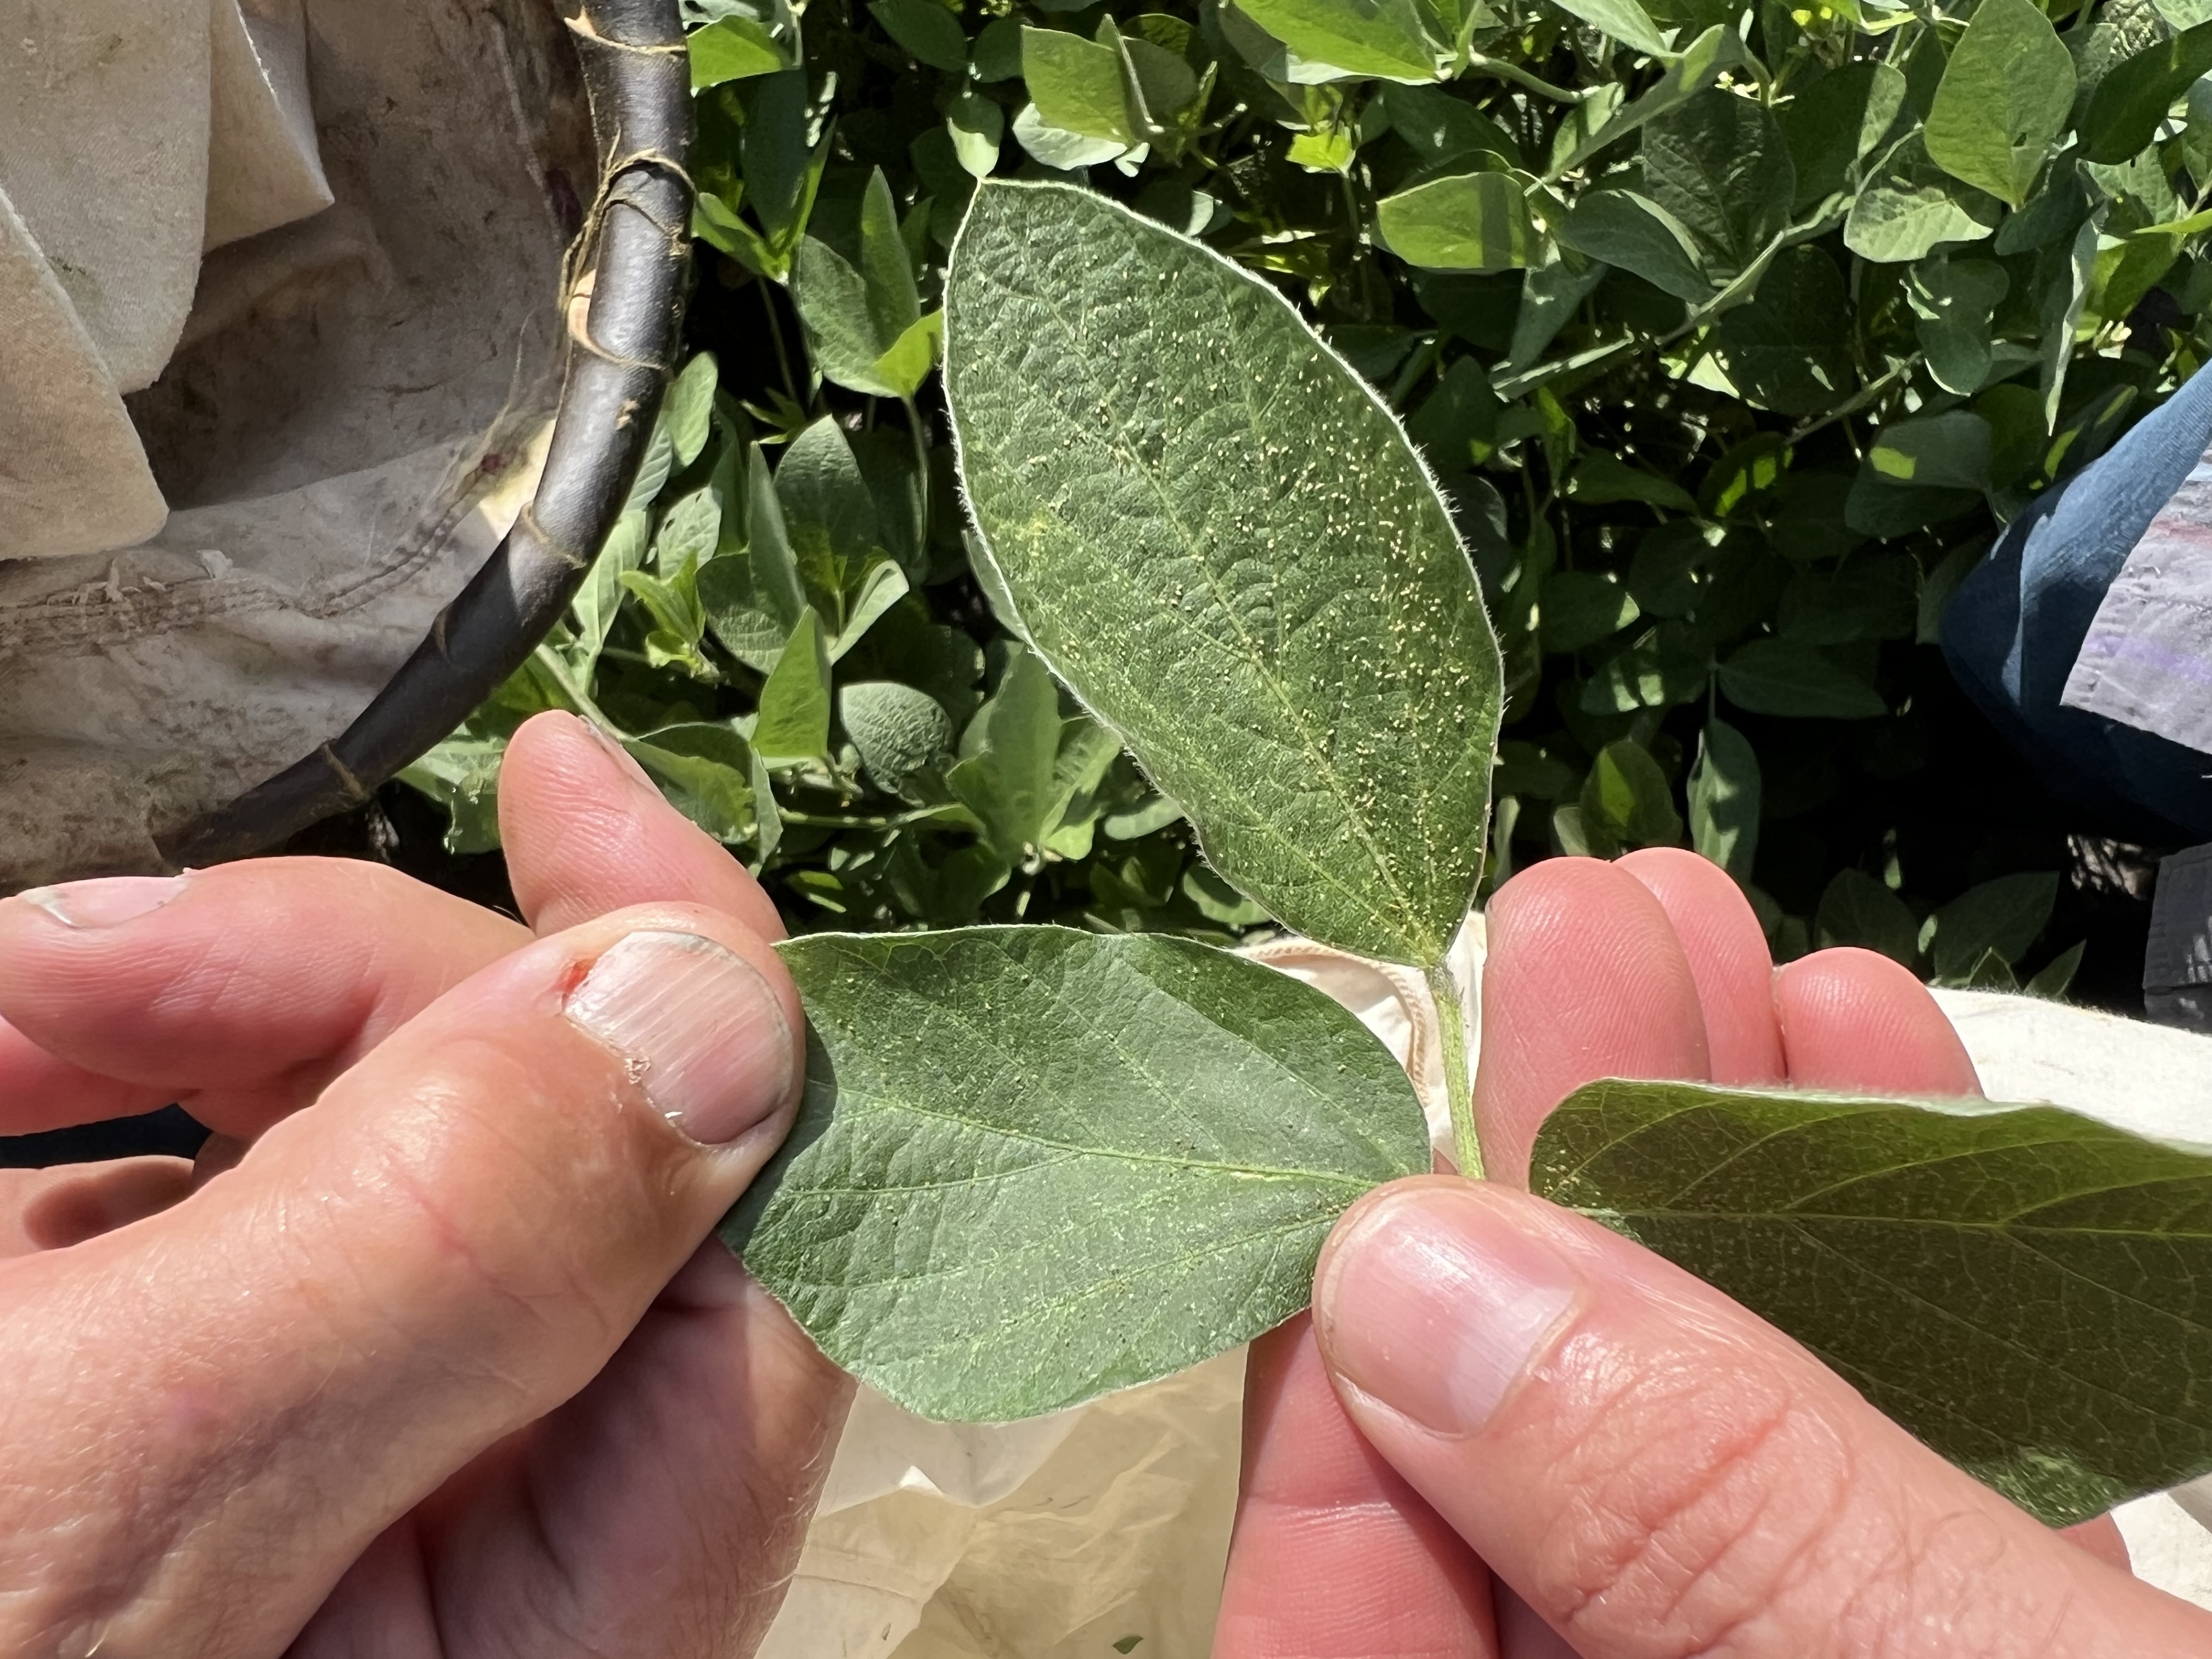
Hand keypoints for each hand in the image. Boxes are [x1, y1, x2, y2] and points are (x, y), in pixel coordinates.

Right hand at [0, 712, 850, 1656]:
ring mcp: (328, 1531)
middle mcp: (482, 1592)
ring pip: (383, 1190)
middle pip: (553, 1182)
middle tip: (53, 966)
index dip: (698, 984)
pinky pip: (227, 1260)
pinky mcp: (190, 1490)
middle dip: (333, 1006)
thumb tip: (714, 1006)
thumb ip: (448, 1257)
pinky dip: (112, 1164)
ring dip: (189, 1055)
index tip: (566, 783)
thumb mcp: (106, 1503)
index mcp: (555, 1639)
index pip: (766, 1260)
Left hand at [1216, 850, 2211, 1657]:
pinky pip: (1903, 1500)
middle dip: (1560, 1226)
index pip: (1353, 1654)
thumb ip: (1723, 1555)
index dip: (1353, 1407)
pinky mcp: (1998, 1657)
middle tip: (1575, 945)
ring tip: (1728, 953)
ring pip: (1726, 1485)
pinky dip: (1899, 1293)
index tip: (1391, 1152)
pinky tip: (1878, 1066)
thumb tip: (1413, 1285)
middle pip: (1538, 1535)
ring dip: (1729, 1201)